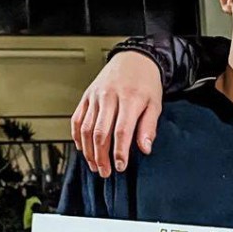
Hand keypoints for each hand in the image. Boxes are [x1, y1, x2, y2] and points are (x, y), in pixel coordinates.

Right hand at [71, 51, 163, 177]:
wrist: (133, 60)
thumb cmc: (146, 84)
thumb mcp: (155, 104)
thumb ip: (149, 127)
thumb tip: (145, 149)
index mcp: (130, 99)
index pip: (121, 131)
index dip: (119, 152)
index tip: (120, 167)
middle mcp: (109, 97)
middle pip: (100, 133)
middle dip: (101, 156)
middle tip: (106, 172)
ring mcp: (95, 96)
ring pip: (86, 128)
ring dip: (88, 151)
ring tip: (95, 165)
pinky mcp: (86, 96)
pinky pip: (77, 119)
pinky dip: (78, 136)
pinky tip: (83, 149)